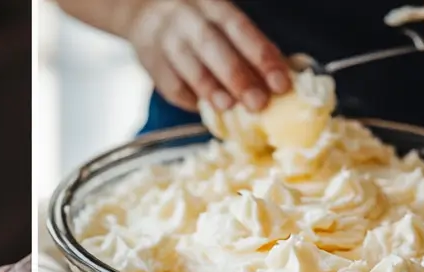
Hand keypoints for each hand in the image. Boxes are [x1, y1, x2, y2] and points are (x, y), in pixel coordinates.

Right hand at [125, 0, 290, 112]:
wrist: (142, 10)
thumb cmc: (194, 22)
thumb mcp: (217, 18)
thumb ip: (243, 43)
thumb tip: (275, 77)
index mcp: (212, 4)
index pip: (241, 29)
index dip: (262, 56)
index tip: (281, 84)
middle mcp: (188, 17)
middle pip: (214, 47)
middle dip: (238, 77)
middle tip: (258, 103)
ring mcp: (166, 39)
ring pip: (190, 67)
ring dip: (211, 90)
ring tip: (229, 107)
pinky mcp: (150, 61)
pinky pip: (170, 85)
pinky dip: (188, 99)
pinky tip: (204, 109)